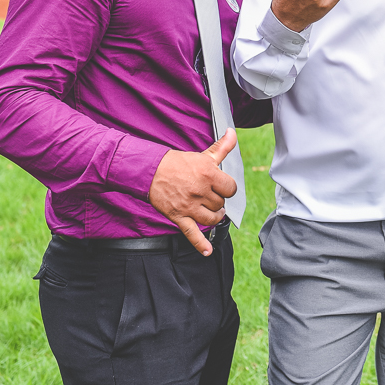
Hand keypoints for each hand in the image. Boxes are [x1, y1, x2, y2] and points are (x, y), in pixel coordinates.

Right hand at [148, 129, 238, 255]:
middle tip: (208, 195)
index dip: (227, 189)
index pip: (231, 189)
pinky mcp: (179, 216)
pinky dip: (200, 244)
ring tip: (210, 211)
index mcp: (209, 174)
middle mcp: (200, 191)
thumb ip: (222, 147)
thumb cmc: (178, 163)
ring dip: (213, 216)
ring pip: (212, 218)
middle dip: (216, 200)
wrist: (151, 171)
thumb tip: (233, 132)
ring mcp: (189, 206)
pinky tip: (207, 251)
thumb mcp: (203, 154)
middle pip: (221, 204)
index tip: (220, 187)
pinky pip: (191, 233)